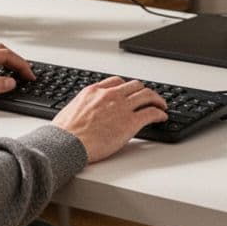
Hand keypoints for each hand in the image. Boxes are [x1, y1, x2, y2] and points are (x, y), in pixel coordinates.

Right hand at [51, 77, 168, 162]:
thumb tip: (84, 111)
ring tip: (161, 105)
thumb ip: (83, 106)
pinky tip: (162, 117)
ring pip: (146, 95)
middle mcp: (110, 96)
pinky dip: (160, 113)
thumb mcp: (71, 110)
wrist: (66, 143)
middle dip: (144, 91)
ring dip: (157, 99)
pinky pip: (151, 113)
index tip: (130, 91)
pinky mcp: (130, 122)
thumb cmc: (64, 133)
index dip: (126, 86)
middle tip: (149, 97)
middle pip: (134, 85)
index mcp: (94, 91)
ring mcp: (121, 108)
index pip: (116, 82)